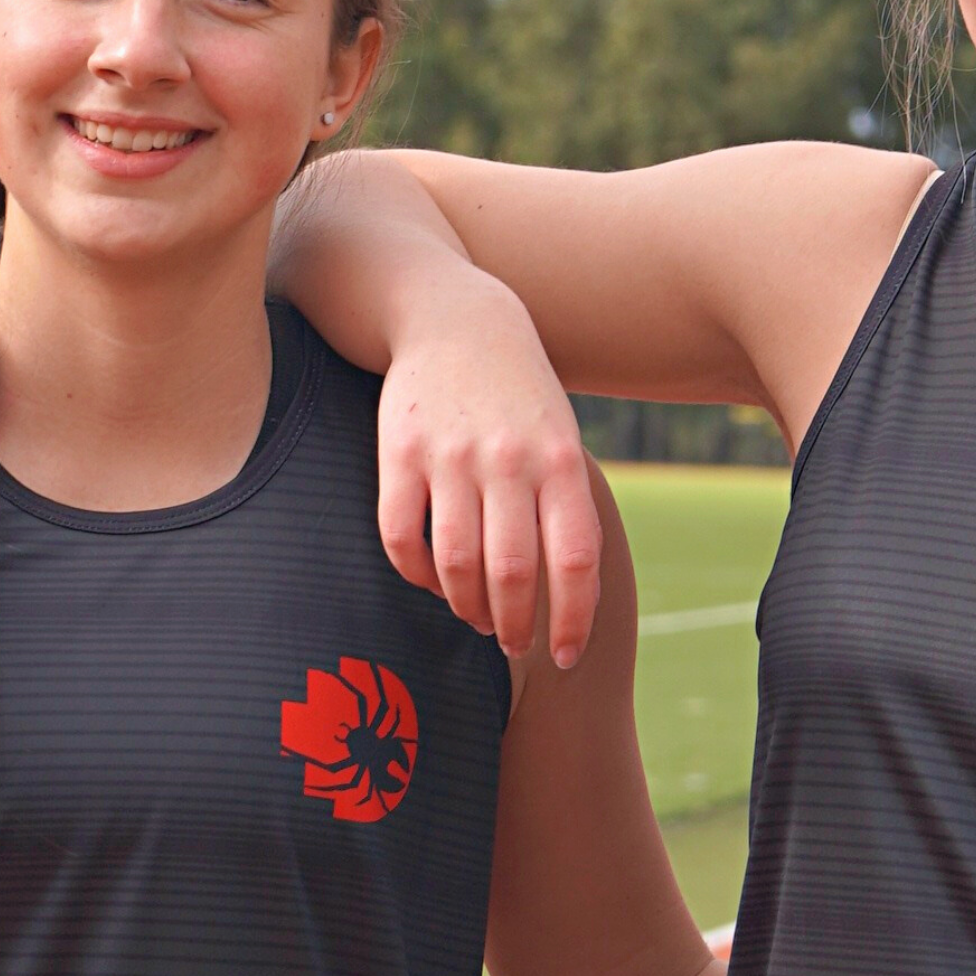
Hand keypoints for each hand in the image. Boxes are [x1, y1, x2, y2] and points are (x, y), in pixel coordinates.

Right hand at [378, 273, 604, 665]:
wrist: (455, 320)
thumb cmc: (520, 398)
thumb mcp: (563, 442)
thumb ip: (569, 511)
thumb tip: (575, 598)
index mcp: (562, 461)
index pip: (574, 561)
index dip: (572, 620)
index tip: (566, 656)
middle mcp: (509, 460)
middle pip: (511, 573)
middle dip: (514, 626)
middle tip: (513, 644)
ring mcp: (451, 456)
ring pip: (454, 564)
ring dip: (466, 606)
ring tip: (475, 618)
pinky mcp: (399, 453)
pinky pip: (401, 538)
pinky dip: (416, 575)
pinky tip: (431, 582)